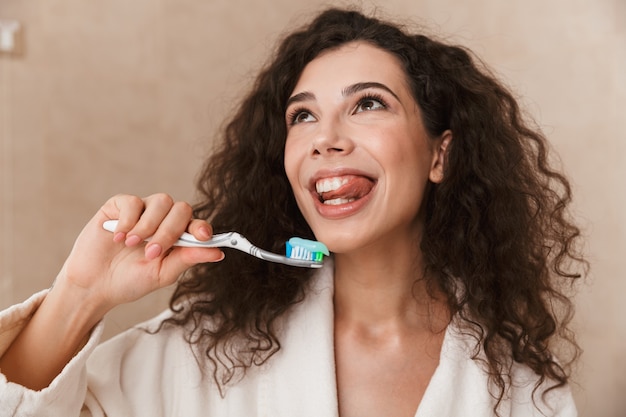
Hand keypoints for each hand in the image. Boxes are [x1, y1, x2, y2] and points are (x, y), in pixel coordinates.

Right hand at [55, 193, 223, 315]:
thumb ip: (188, 259)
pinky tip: (118, 237)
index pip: (197, 224)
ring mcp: (142, 211)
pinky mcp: (119, 206)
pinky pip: (133, 201)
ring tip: (132, 245)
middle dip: (169, 231)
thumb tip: (218, 253)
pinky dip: (127, 220)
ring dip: (149, 226)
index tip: (203, 237)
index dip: (202, 228)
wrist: (94, 285)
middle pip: (181, 209)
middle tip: (152, 253)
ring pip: (161, 201)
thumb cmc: (130, 281)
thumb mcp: (162, 274)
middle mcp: (163, 220)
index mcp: (178, 237)